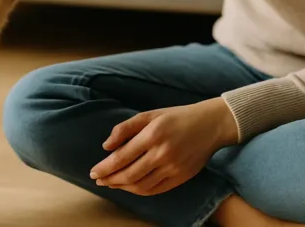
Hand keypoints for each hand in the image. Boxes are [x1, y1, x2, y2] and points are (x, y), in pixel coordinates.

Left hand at [89, 98, 239, 195]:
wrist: (211, 125)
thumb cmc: (178, 116)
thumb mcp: (150, 114)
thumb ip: (126, 128)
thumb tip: (106, 146)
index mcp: (153, 134)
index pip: (122, 157)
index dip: (105, 167)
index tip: (93, 172)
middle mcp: (162, 153)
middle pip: (129, 174)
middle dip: (110, 179)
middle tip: (99, 180)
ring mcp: (173, 168)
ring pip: (141, 185)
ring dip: (122, 187)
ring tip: (112, 183)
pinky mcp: (181, 177)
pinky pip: (155, 190)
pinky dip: (139, 190)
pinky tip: (130, 186)